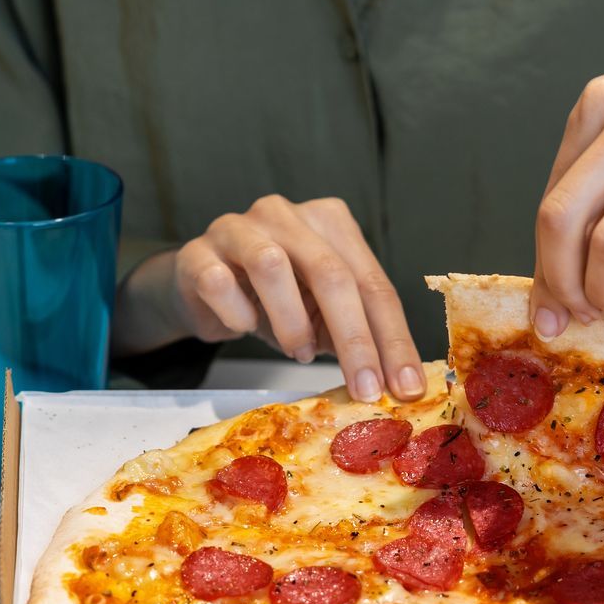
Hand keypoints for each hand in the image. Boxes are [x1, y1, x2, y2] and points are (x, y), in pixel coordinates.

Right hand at [112, 194, 425, 401]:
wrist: (201, 286)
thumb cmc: (269, 298)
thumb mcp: (320, 313)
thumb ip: (353, 333)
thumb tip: (393, 381)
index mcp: (329, 221)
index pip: (372, 282)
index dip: (393, 339)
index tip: (406, 387)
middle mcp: (286, 214)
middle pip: (331, 274)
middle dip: (355, 340)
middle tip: (365, 389)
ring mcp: (238, 228)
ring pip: (272, 267)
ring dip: (292, 322)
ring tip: (300, 352)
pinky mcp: (197, 252)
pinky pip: (219, 282)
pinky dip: (238, 314)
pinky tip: (244, 326)